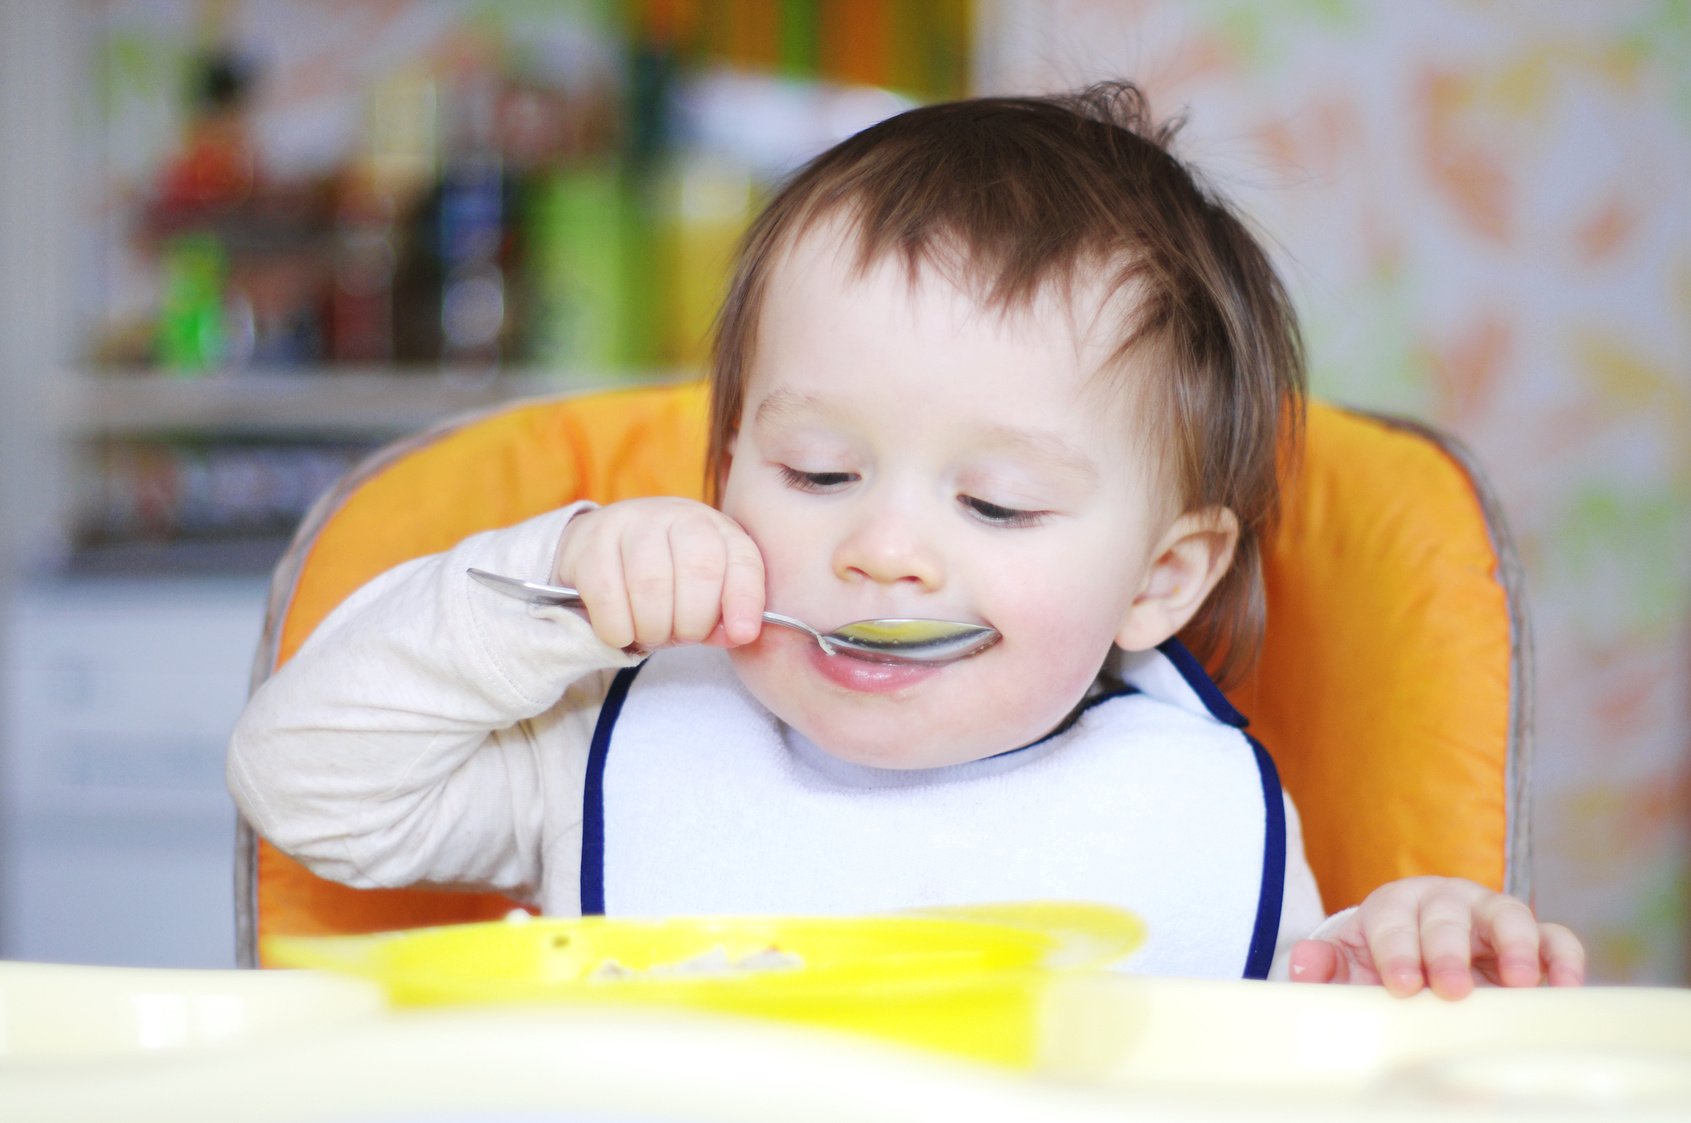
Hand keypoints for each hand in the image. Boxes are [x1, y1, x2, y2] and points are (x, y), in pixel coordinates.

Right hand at [553, 498, 765, 651]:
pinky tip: (620, 631)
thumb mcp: (702, 595)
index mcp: (716, 529)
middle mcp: (678, 515)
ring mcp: (631, 521)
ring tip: (650, 634)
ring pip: (651, 584)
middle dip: (692, 622)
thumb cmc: (664, 582)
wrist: (601, 550)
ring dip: (653, 628)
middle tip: (679, 638)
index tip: (742, 633)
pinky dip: (617, 628)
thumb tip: (738, 633)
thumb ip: (723, 617)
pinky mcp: (590, 539)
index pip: (743, 560)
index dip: (745, 600)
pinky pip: (607, 595)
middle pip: (699, 571)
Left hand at [1288, 876, 1584, 998]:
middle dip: (1447, 952)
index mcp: (1393, 906)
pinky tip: (1564, 987)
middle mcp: (1443, 902)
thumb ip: (1321, 968)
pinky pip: (1555, 937)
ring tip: (1518, 983)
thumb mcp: (1345, 970)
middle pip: (1446, 916)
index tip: (1398, 985)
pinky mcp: (1530, 938)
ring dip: (1515, 947)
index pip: (1391, 920)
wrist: (1417, 967)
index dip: (1395, 952)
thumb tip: (1304, 961)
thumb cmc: (1379, 970)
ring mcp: (1489, 915)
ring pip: (1508, 914)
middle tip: (1450, 990)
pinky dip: (1562, 957)